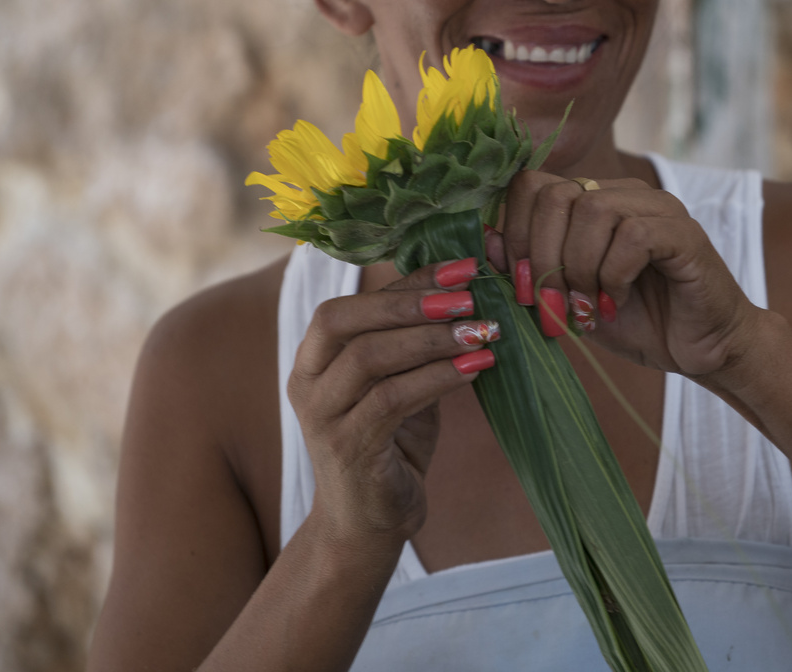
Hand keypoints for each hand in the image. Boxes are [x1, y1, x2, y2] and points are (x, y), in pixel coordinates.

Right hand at [287, 258, 498, 552]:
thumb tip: (465, 287)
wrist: (368, 525)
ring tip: (484, 332)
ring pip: (371, 357)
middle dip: (411, 302)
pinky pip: (393, 399)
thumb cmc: (390, 445)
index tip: (462, 266)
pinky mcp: (347, 449)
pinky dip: (438, 378)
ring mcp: (321, 417)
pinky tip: (477, 368)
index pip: (352, 303)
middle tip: (470, 297)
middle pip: (346, 320)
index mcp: (313, 358)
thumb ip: (413, 342)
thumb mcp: (399, 384)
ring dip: (433, 339)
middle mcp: (306, 382)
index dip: (407, 281)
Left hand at [500, 172, 761, 378]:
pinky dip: (614, 274)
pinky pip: (634, 236)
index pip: (533, 185)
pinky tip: (616, 300)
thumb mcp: (568, 299)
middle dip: (542, 256)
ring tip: (586, 305)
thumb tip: (484, 241)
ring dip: (578, 267)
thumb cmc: (638, 322)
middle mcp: (625, 194)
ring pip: (594, 209)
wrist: (703, 350)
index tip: (523, 286)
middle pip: (557, 194)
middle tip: (551, 303)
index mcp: (594, 201)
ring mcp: (659, 208)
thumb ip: (532, 270)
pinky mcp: (684, 233)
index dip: (514, 234)